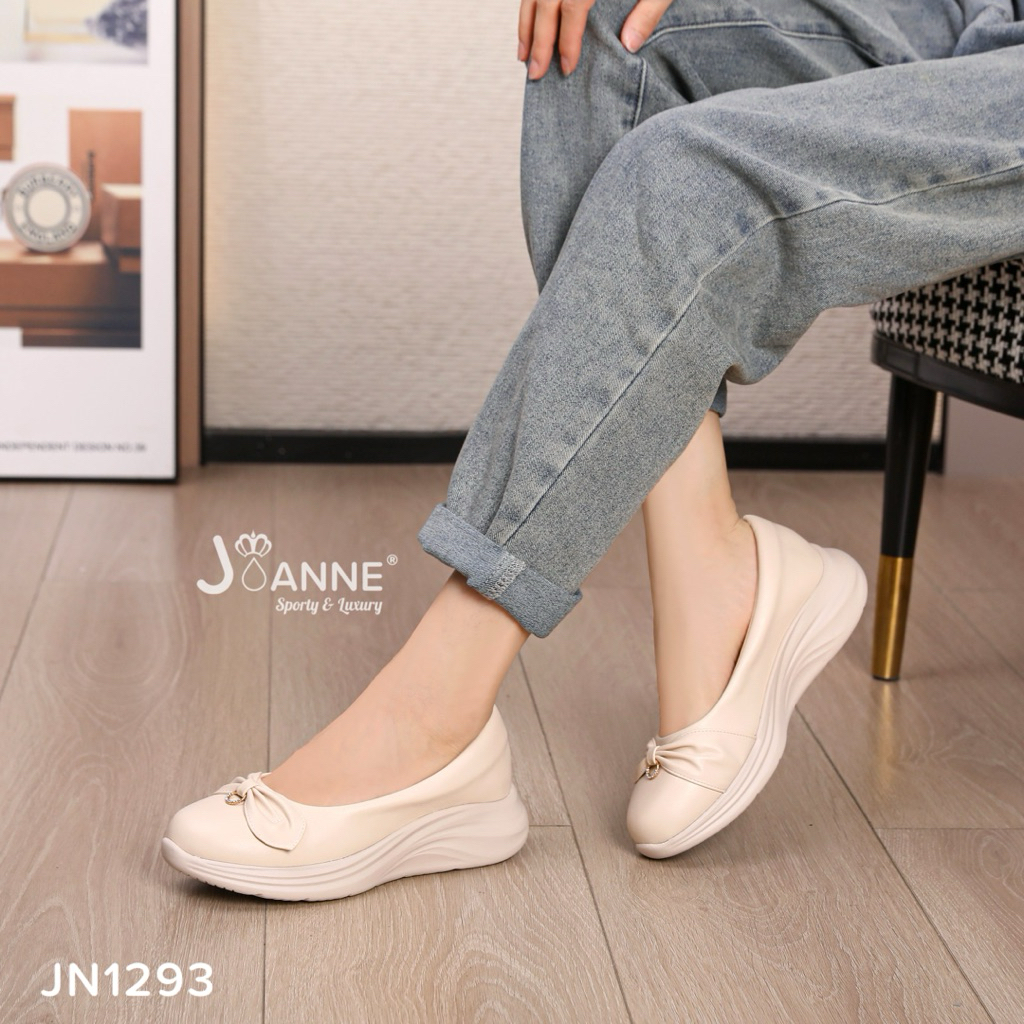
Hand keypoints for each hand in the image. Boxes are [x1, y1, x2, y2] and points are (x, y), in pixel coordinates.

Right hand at [518, 0, 676, 79]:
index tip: (566, 66)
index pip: (573, 3)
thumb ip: (649, 10)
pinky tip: (529, 21)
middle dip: (538, 38)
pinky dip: (529, 3)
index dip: (567, 37)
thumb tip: (628, 46)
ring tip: (523, 55)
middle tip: (535, 73)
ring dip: (526, 22)